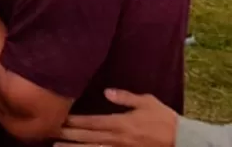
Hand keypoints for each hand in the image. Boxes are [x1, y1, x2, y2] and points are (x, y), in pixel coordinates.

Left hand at [56, 89, 178, 146]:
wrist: (182, 141)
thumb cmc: (165, 120)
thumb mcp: (146, 102)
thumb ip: (125, 97)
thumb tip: (106, 91)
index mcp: (120, 123)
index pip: (91, 122)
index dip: (74, 121)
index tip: (59, 118)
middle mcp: (117, 139)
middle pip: (87, 137)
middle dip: (68, 135)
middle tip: (49, 132)